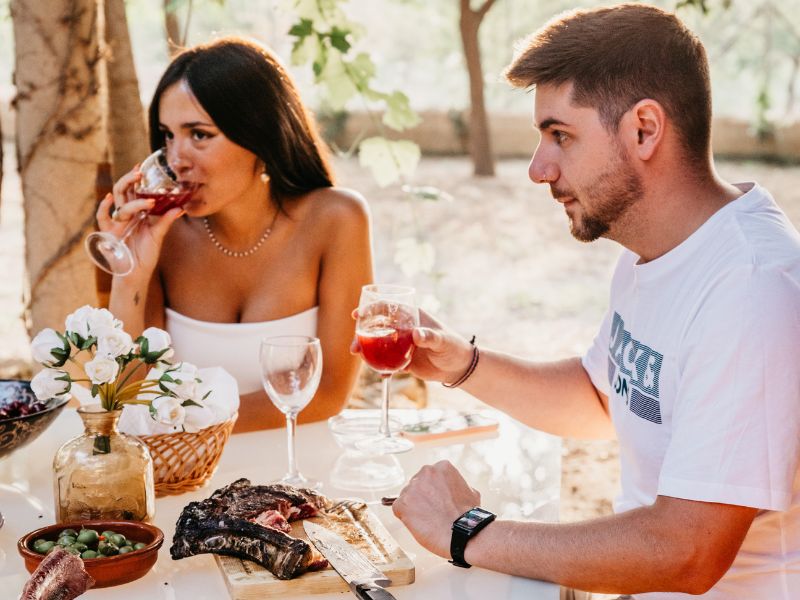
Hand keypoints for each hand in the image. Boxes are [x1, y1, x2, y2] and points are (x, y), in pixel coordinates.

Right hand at [94, 166, 183, 275]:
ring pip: (118, 201)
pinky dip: (104, 208)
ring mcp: (117, 222)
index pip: (135, 191)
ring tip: (137, 182)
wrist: (136, 273)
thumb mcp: (158, 236)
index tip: (142, 166)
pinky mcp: (110, 233)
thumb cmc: (146, 254)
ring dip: (127, 190)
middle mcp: (127, 215)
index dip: (136, 179)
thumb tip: (180, 208)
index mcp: (138, 213)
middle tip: (139, 172)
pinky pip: (103, 218)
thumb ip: (165, 221)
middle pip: (124, 191)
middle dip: (130, 180)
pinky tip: (108, 199)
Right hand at [349, 309, 473, 384]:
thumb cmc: (454, 347)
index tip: (357, 315)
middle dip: (362, 334)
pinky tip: (381, 374)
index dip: (370, 309)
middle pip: (377, 327)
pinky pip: (388, 362)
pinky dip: (382, 367)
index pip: (387, 308)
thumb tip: (416, 335)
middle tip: (354, 346)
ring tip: (360, 358)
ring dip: (367, 351)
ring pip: (379, 345)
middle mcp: (404, 328)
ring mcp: (402, 344)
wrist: (459, 367)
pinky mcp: (404, 360)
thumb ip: (430, 337)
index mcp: (412, 316)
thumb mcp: (443, 341)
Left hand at [392, 460, 480, 558]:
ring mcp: (412, 487)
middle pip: (418, 484)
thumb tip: (453, 490)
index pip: (431, 477)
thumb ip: (457, 486)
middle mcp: (426, 472)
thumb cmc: (468, 517)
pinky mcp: (402, 503)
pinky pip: (398, 509)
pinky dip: (406, 517)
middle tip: (432, 512)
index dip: (434, 491)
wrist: (462, 533)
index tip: (439, 502)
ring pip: (408, 496)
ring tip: (428, 521)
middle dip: (423, 497)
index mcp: (442, 467)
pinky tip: (419, 524)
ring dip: (414, 507)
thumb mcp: (470, 492)